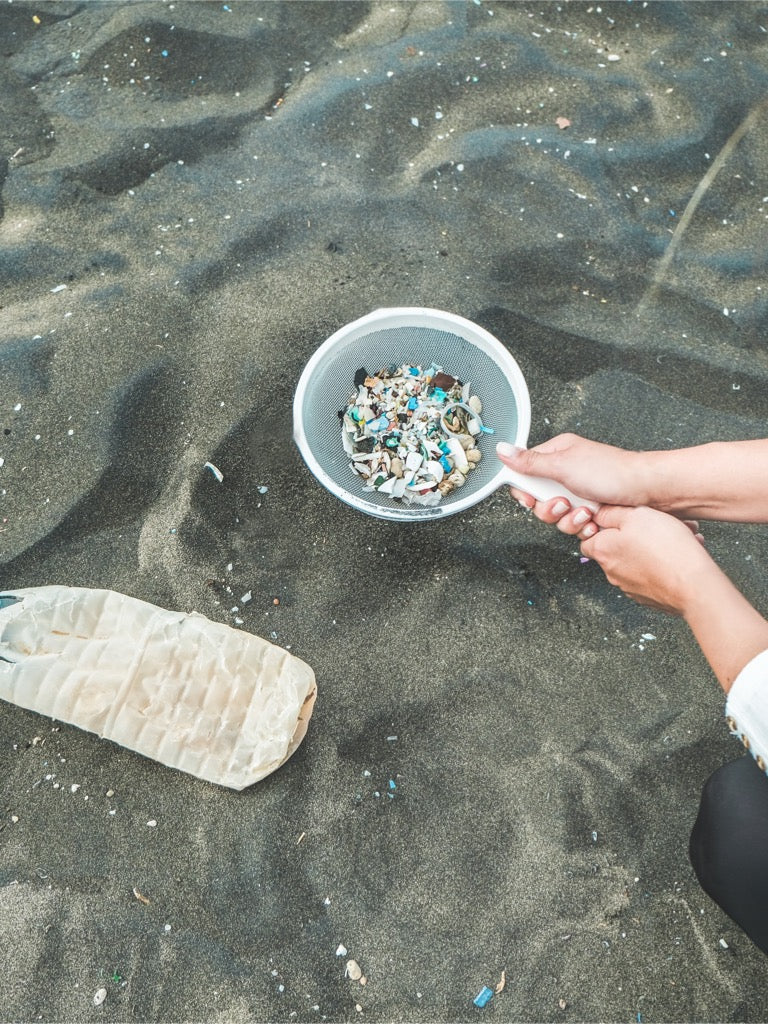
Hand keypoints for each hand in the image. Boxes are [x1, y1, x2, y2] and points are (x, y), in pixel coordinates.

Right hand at [497, 434, 644, 536]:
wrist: (648, 491)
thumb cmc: (612, 471)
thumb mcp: (563, 465)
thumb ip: (529, 462)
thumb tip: (503, 449)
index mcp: (557, 455)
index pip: (525, 474)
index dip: (524, 489)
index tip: (531, 497)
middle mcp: (566, 474)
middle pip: (538, 499)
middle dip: (549, 508)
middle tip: (562, 503)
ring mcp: (578, 493)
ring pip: (555, 516)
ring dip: (568, 519)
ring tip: (585, 512)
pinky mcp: (590, 510)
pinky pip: (573, 525)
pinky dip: (582, 526)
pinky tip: (594, 520)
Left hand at [580, 505, 713, 615]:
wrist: (695, 586)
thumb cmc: (666, 549)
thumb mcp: (637, 515)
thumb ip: (613, 513)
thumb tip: (599, 513)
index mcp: (603, 551)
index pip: (588, 539)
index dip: (602, 526)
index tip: (620, 519)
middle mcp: (612, 573)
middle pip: (617, 548)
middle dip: (636, 535)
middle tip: (658, 525)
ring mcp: (631, 587)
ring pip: (639, 560)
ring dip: (655, 547)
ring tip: (678, 537)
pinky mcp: (650, 597)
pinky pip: (654, 574)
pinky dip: (664, 563)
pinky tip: (681, 554)